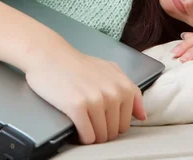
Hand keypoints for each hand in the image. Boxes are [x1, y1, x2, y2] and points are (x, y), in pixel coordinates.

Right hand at [25, 47, 146, 144]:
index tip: (103, 119)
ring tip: (82, 122)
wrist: (50, 56)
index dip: (113, 124)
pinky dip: (82, 136)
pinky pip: (87, 136)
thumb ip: (130, 91)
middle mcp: (113, 93)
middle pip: (114, 132)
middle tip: (89, 119)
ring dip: (91, 135)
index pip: (126, 122)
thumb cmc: (78, 64)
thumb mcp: (110, 71)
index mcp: (124, 86)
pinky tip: (76, 126)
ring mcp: (96, 100)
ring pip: (101, 136)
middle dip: (102, 130)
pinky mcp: (78, 107)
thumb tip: (142, 116)